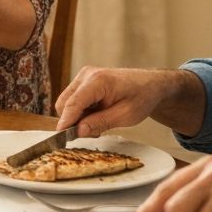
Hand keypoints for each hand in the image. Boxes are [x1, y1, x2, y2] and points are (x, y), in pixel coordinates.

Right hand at [54, 66, 170, 135]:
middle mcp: (86, 75)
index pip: (74, 103)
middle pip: (65, 102)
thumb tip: (78, 131)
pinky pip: (73, 99)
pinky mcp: (83, 81)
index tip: (60, 137)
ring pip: (66, 102)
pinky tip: (96, 115)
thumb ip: (100, 122)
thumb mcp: (126, 115)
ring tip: (97, 123)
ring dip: (77, 117)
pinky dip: (80, 111)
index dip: (66, 121)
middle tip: (91, 133)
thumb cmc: (142, 97)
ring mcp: (83, 76)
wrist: (150, 84)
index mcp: (99, 81)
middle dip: (72, 121)